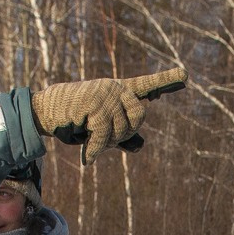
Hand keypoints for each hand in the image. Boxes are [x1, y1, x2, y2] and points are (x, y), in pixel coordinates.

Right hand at [32, 68, 186, 162]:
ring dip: (106, 142)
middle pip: (139, 116)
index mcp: (121, 89)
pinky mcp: (94, 105)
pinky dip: (96, 150)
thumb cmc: (77, 118)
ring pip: (121, 129)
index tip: (185, 75)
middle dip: (125, 133)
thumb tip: (140, 146)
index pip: (147, 85)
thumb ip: (122, 135)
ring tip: (90, 137)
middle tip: (106, 139)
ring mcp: (105, 94)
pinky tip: (88, 160)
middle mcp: (116, 88)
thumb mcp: (103, 126)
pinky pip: (103, 136)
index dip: (167, 80)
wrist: (48, 111)